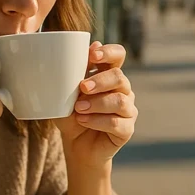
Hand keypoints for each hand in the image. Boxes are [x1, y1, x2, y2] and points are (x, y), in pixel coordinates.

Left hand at [55, 42, 136, 169]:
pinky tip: (83, 121)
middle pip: (119, 77)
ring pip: (120, 101)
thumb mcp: (66, 95)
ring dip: (97, 103)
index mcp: (108, 75)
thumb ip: (74, 75)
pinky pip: (116, 122)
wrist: (75, 145)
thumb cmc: (71, 115)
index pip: (118, 55)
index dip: (109, 52)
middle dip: (100, 81)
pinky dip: (97, 121)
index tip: (92, 55)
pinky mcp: (127, 129)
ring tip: (78, 109)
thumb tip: (85, 49)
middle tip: (82, 87)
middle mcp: (122, 90)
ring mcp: (127, 110)